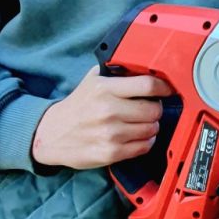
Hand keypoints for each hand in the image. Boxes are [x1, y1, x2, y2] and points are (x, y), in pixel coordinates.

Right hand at [32, 66, 173, 168]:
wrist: (50, 134)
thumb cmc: (78, 105)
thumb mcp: (93, 80)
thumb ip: (117, 71)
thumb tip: (146, 65)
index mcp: (105, 89)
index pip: (148, 85)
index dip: (164, 87)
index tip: (167, 89)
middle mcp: (108, 111)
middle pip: (154, 110)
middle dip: (156, 109)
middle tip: (149, 109)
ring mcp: (110, 134)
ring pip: (151, 129)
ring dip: (151, 126)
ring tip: (141, 123)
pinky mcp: (109, 153)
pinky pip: (143, 147)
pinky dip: (146, 142)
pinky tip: (137, 137)